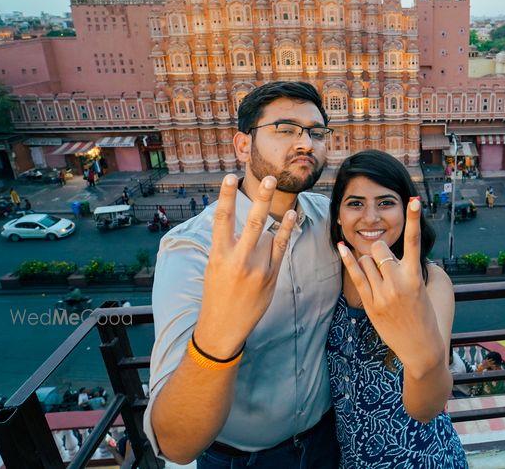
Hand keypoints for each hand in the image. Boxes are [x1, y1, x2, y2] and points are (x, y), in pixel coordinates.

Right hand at [194, 175, 295, 357]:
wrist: (224, 326)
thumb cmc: (217, 292)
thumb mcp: (214, 266)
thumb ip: (227, 245)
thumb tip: (241, 223)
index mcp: (218, 255)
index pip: (222, 219)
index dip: (225, 196)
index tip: (229, 177)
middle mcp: (239, 260)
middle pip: (253, 222)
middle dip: (262, 198)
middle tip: (270, 178)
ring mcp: (258, 268)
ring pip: (267, 233)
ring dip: (271, 218)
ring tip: (273, 194)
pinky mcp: (272, 276)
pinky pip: (281, 247)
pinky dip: (286, 230)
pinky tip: (291, 215)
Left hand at [337, 197, 443, 377]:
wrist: (420, 346)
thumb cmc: (424, 315)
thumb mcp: (424, 289)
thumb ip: (412, 268)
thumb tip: (398, 254)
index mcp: (415, 276)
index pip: (413, 242)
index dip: (414, 219)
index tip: (414, 199)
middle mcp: (398, 282)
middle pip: (379, 249)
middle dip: (379, 250)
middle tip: (385, 262)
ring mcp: (382, 294)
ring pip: (366, 260)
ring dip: (369, 262)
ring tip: (380, 278)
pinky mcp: (370, 303)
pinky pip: (356, 275)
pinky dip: (348, 259)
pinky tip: (342, 246)